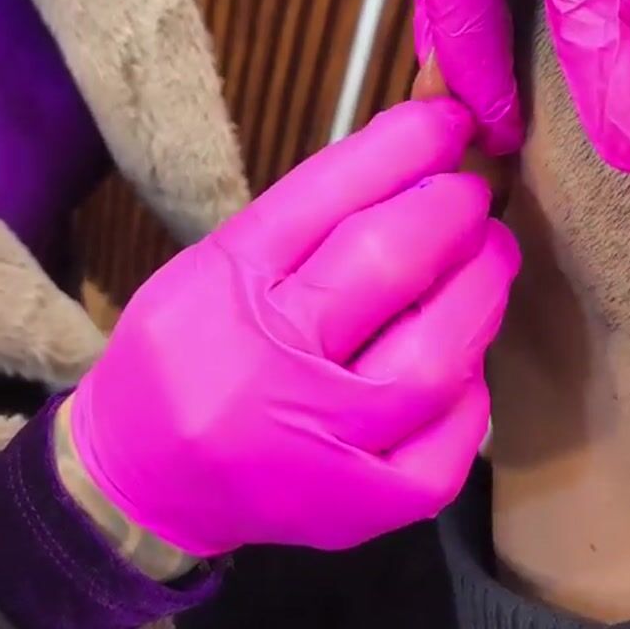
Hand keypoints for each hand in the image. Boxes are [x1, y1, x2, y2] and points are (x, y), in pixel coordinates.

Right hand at [70, 100, 519, 556]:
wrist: (142, 478)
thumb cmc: (184, 356)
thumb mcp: (214, 266)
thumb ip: (302, 220)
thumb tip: (410, 164)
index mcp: (226, 287)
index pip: (327, 195)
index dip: (403, 148)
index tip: (447, 122)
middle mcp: (271, 363)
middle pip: (385, 262)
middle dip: (450, 209)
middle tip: (469, 194)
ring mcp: (317, 444)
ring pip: (435, 356)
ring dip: (480, 291)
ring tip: (487, 259)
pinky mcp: (357, 506)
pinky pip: (448, 444)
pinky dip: (472, 391)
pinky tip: (463, 363)